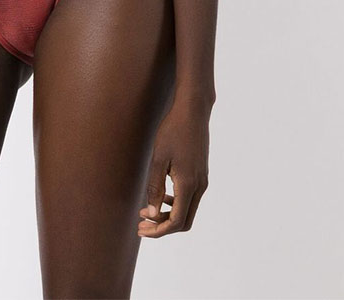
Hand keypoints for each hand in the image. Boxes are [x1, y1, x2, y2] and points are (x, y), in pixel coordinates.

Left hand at [138, 96, 211, 237]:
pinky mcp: (201, 175)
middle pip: (184, 222)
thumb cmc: (173, 132)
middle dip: (162, 227)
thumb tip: (151, 213)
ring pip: (187, 211)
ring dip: (168, 215)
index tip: (140, 229)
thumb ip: (155, 187)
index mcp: (188, 185)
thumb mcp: (158, 158)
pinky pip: (190, 199)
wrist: (193, 112)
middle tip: (141, 224)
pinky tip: (160, 195)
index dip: (158, 230)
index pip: (175, 221)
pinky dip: (175, 204)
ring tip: (146, 211)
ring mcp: (203, 181)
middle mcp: (199, 187)